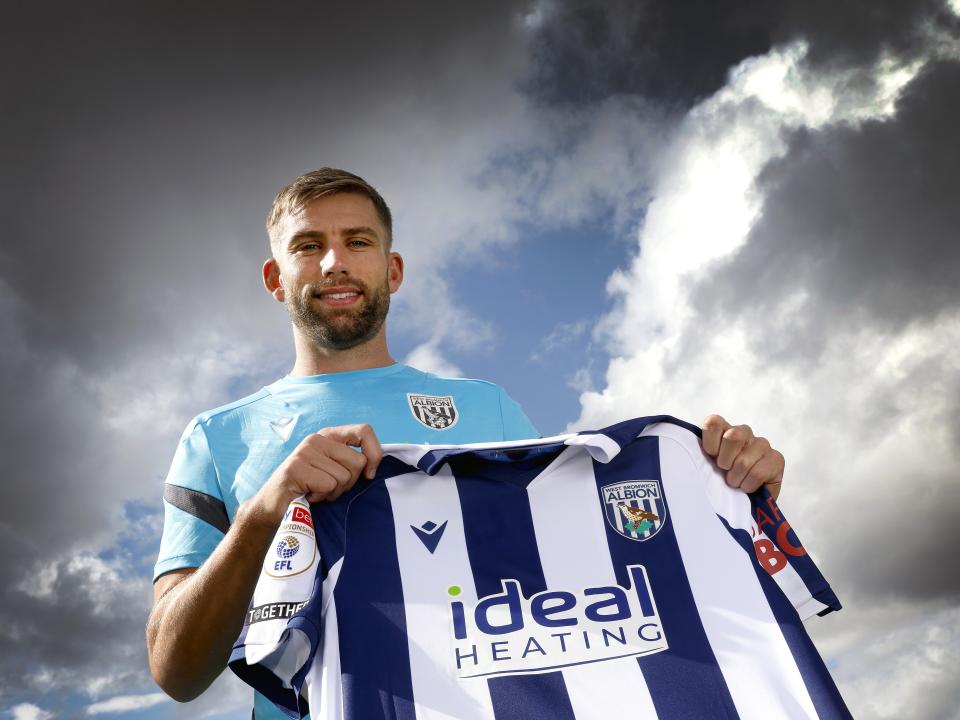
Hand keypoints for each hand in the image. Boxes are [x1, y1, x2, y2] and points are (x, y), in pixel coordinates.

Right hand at [254, 424, 383, 525]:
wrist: (273, 506)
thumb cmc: (309, 489)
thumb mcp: (333, 470)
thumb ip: (351, 462)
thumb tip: (375, 466)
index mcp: (329, 436)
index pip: (365, 431)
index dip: (374, 453)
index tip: (369, 474)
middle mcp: (317, 438)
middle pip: (358, 461)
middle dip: (348, 483)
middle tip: (328, 487)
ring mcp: (306, 451)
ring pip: (344, 476)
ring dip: (333, 492)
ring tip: (315, 491)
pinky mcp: (297, 467)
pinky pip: (329, 484)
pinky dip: (322, 496)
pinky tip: (308, 495)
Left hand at [701, 415, 783, 499]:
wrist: (743, 502)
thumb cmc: (720, 481)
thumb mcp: (705, 467)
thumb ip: (699, 455)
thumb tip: (687, 455)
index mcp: (723, 429)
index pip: (714, 423)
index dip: (710, 444)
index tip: (711, 458)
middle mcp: (743, 432)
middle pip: (733, 436)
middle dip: (725, 462)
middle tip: (725, 472)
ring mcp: (761, 444)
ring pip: (744, 460)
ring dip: (736, 478)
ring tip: (735, 482)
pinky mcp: (776, 459)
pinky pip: (758, 473)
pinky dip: (748, 485)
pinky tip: (747, 486)